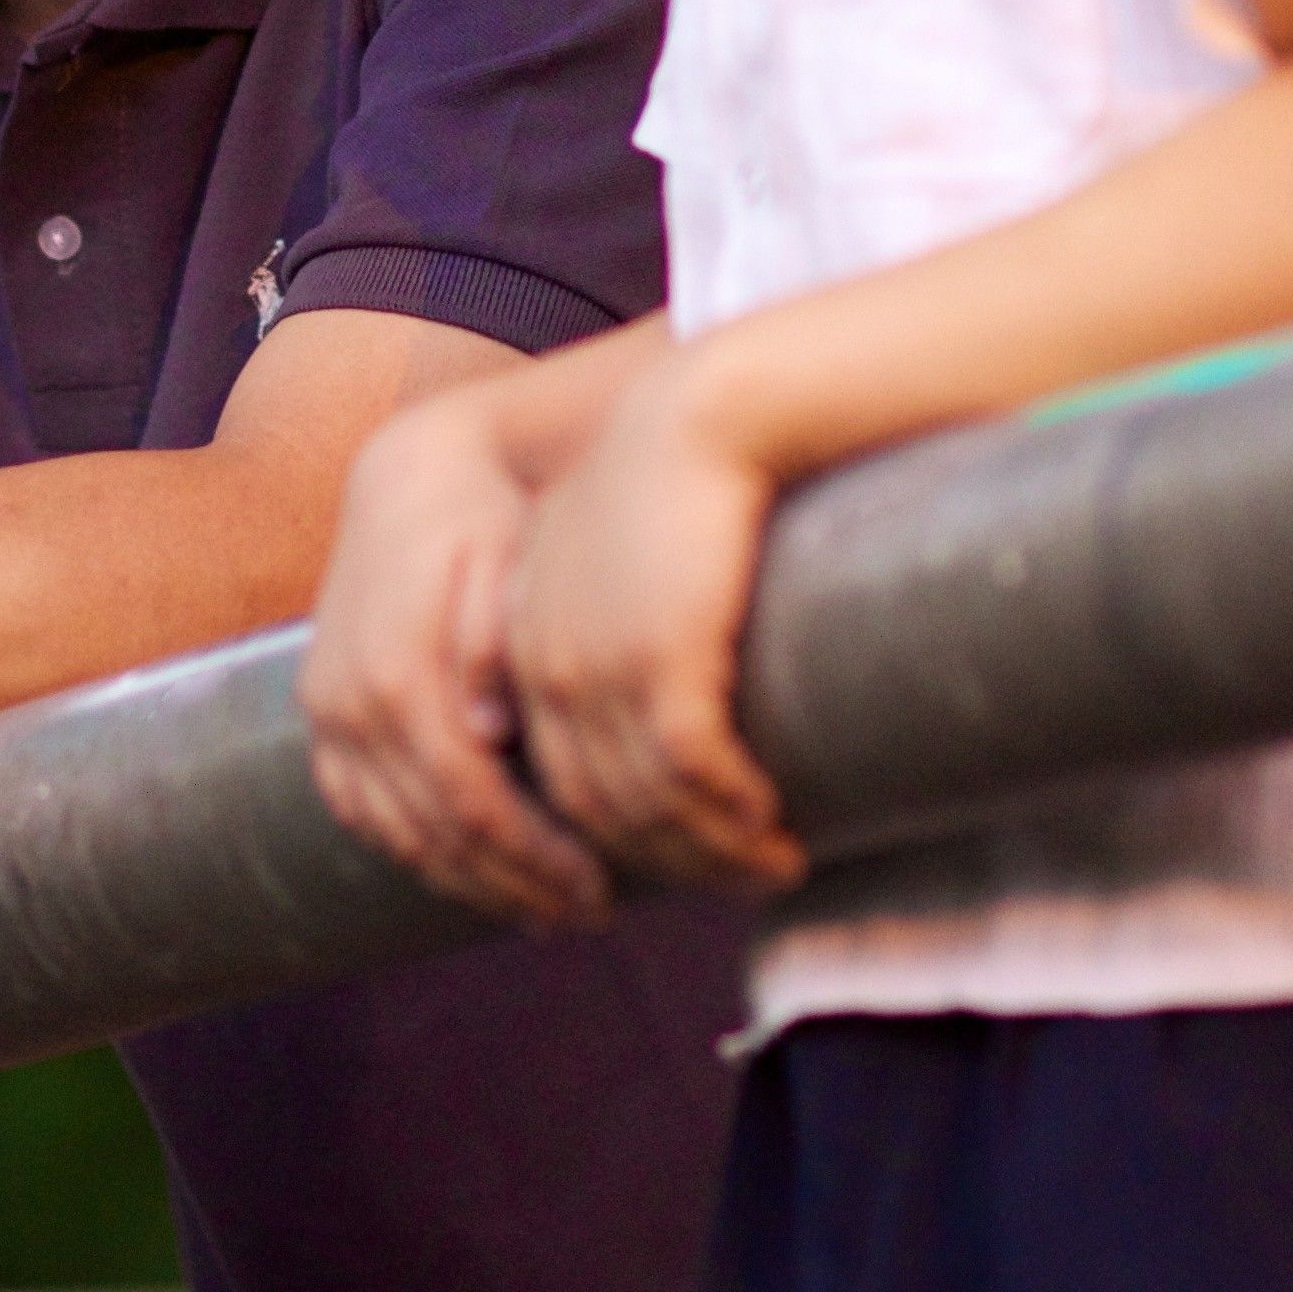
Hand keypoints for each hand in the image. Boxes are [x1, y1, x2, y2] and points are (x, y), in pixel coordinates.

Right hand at [302, 389, 611, 925]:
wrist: (415, 473)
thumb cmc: (486, 519)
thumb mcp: (509, 561)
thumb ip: (496, 641)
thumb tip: (486, 729)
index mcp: (395, 670)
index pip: (467, 801)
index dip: (532, 857)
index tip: (597, 887)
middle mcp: (345, 699)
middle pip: (432, 831)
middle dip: (513, 882)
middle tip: (584, 910)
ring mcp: (325, 711)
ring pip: (393, 833)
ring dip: (468, 880)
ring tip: (540, 904)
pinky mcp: (320, 716)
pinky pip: (359, 809)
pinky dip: (416, 848)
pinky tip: (475, 866)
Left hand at [501, 350, 805, 895]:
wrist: (717, 406)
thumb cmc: (681, 484)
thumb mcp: (610, 565)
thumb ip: (596, 635)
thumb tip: (637, 725)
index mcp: (516, 639)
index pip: (538, 780)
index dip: (594, 846)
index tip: (650, 877)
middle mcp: (538, 658)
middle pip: (587, 811)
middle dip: (656, 868)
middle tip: (726, 885)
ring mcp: (593, 660)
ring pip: (643, 803)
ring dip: (710, 854)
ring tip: (769, 867)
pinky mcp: (660, 653)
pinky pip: (691, 772)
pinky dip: (733, 817)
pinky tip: (776, 829)